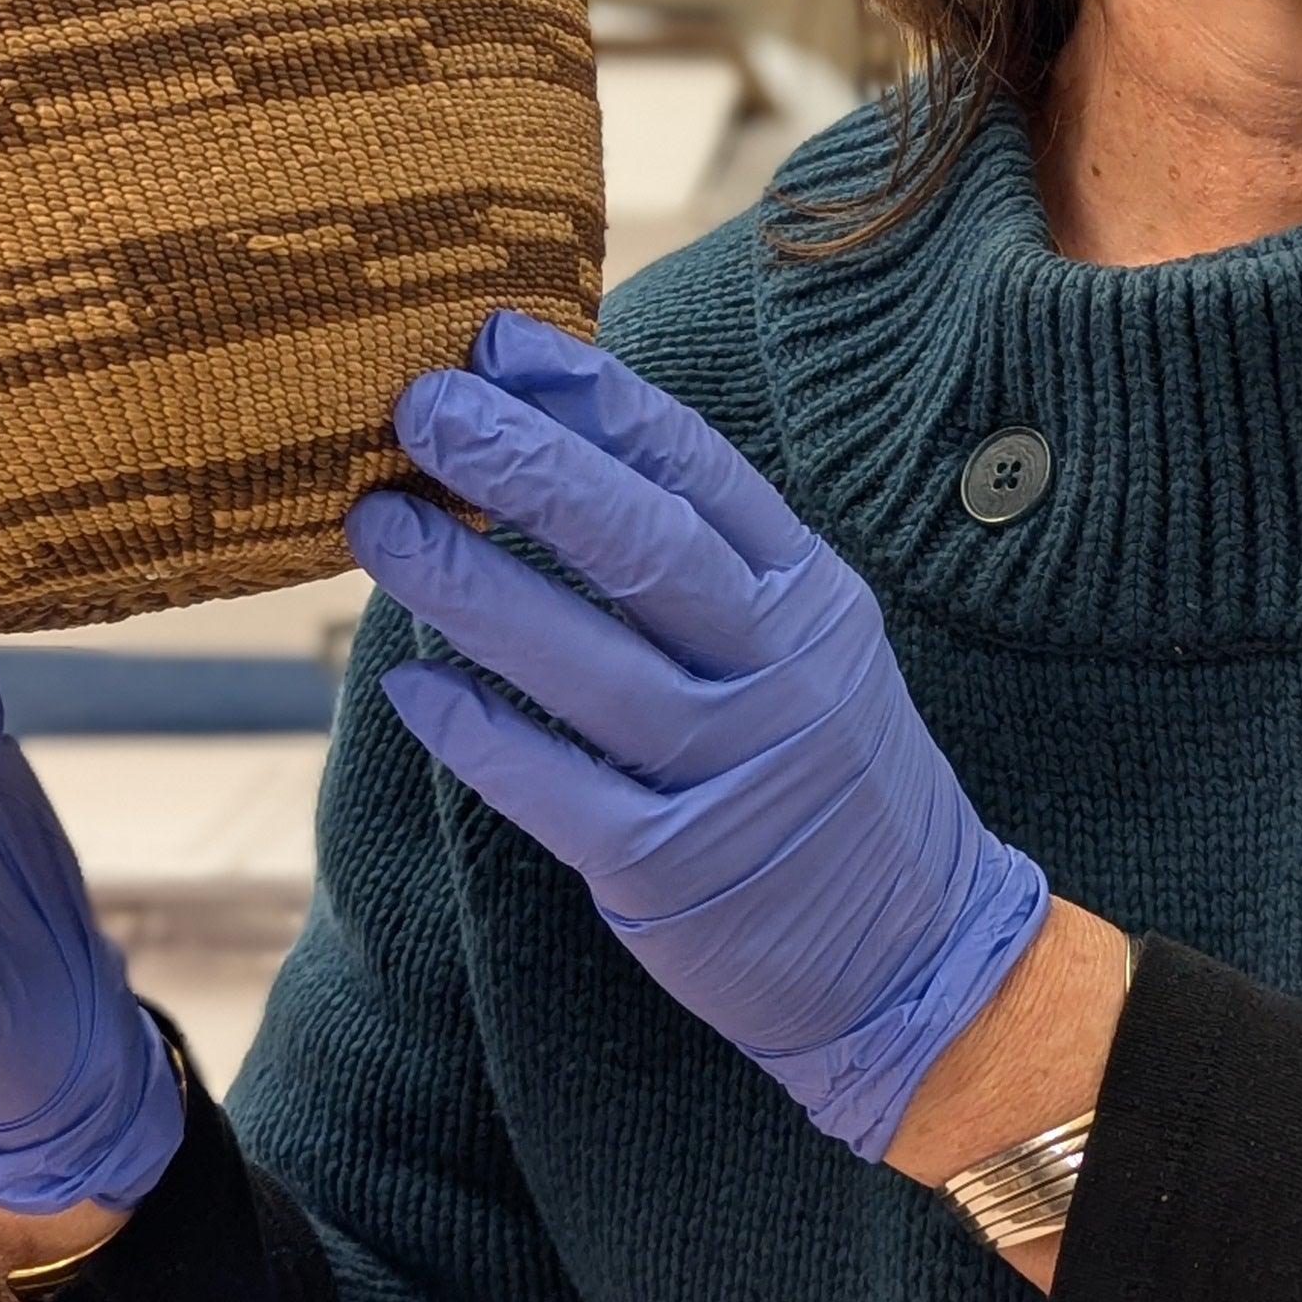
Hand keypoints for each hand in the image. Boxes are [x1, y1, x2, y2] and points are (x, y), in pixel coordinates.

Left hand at [345, 316, 1049, 1162]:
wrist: (922, 960)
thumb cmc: (836, 784)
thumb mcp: (815, 649)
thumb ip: (718, 567)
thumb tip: (569, 456)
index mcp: (812, 600)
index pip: (700, 471)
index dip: (597, 400)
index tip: (505, 341)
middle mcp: (780, 674)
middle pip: (644, 546)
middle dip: (527, 465)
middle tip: (422, 406)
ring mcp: (730, 772)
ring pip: (587, 663)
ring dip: (473, 587)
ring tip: (380, 523)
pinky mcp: (672, 870)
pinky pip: (557, 790)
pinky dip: (481, 736)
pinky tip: (411, 687)